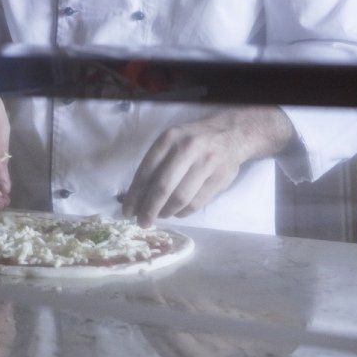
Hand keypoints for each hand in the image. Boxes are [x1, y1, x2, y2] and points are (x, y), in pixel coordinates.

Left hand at [121, 107, 294, 226]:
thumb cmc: (190, 141)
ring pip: (181, 198)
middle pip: (163, 187)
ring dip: (166, 212)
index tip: (127, 211)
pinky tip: (176, 212)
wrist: (229, 134)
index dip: (135, 195)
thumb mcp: (169, 142)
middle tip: (142, 222)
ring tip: (160, 215)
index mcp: (169, 139)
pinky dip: (183, 212)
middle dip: (149, 209)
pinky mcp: (221, 177)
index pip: (146, 171)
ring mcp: (207, 163)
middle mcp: (188, 149)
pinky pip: (197, 203)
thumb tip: (135, 198)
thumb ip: (153, 165)